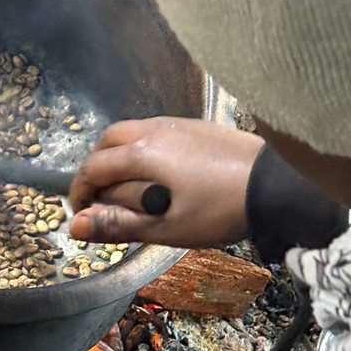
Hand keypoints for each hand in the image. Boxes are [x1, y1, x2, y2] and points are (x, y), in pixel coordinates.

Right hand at [68, 117, 263, 246]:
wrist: (276, 184)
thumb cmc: (219, 210)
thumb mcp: (166, 226)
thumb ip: (119, 224)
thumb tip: (75, 225)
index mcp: (141, 155)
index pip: (93, 169)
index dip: (81, 192)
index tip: (82, 213)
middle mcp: (152, 131)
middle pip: (107, 142)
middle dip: (96, 167)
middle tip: (101, 195)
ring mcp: (176, 124)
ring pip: (131, 132)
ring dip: (119, 155)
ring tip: (129, 184)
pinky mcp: (196, 125)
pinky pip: (154, 130)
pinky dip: (142, 147)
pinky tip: (160, 170)